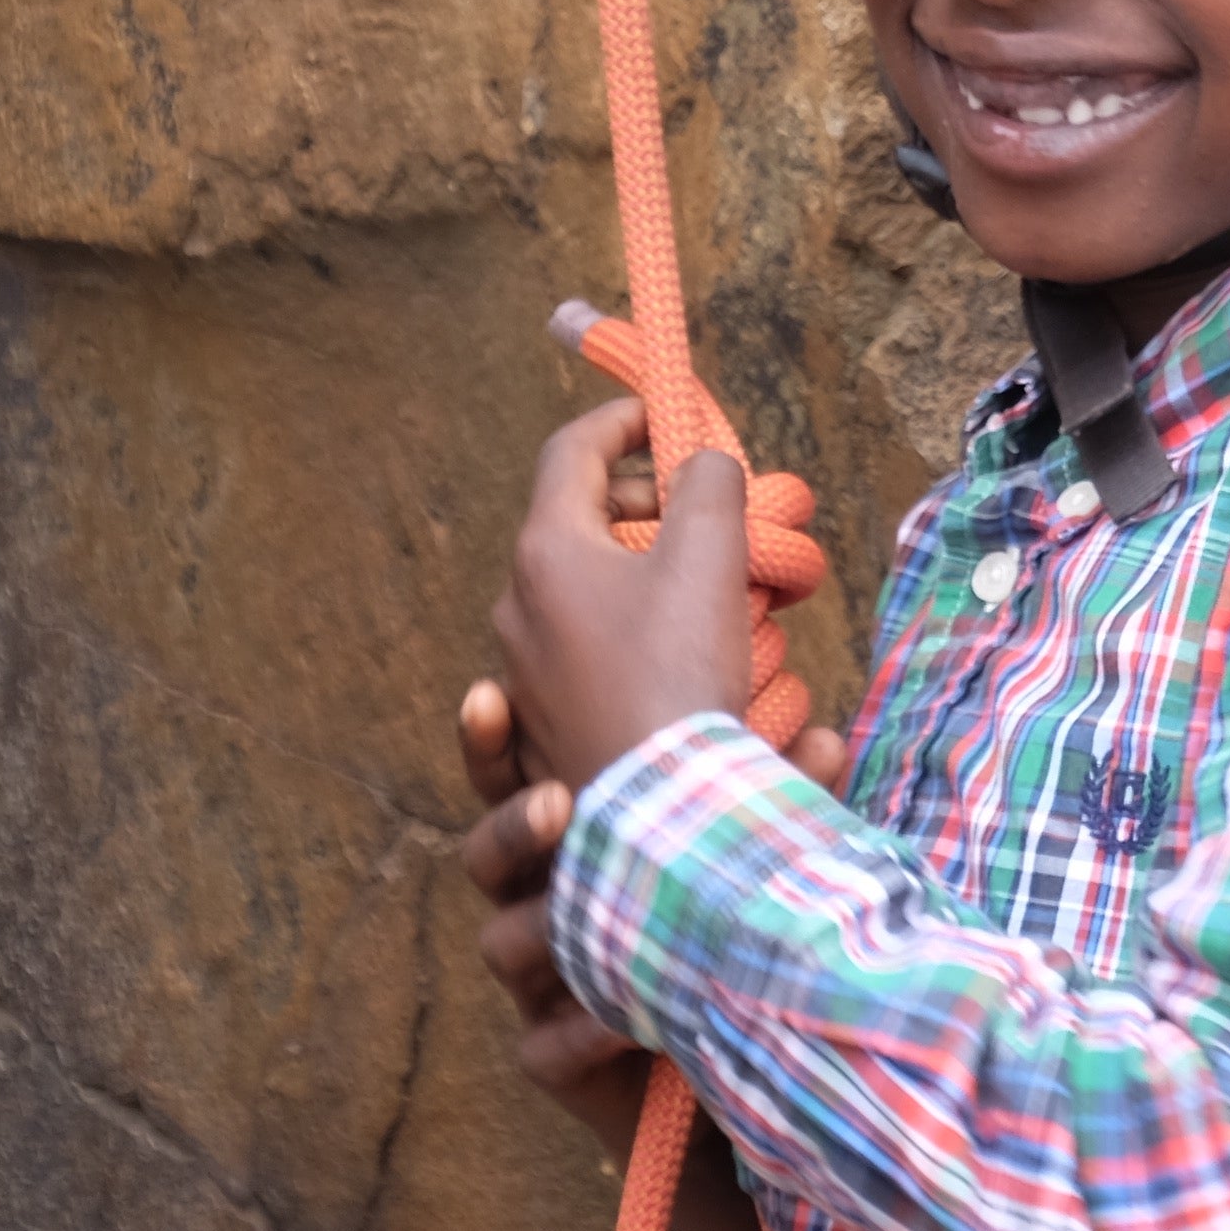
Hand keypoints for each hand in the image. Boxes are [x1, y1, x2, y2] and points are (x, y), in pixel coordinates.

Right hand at [457, 674, 840, 1230]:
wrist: (738, 1075)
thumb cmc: (727, 944)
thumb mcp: (744, 865)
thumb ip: (768, 805)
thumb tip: (824, 738)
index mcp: (570, 846)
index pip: (512, 783)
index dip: (490, 743)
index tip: (491, 691)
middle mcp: (540, 906)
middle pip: (485, 856)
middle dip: (511, 825)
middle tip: (558, 802)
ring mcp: (539, 986)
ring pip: (500, 945)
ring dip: (542, 925)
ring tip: (588, 912)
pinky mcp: (553, 1061)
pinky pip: (543, 1048)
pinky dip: (580, 1032)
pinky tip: (623, 1022)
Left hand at [488, 398, 759, 794]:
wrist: (656, 815)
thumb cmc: (678, 675)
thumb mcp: (709, 558)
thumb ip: (710, 485)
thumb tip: (705, 461)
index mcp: (547, 552)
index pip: (571, 451)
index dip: (621, 420)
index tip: (664, 415)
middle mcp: (518, 607)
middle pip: (578, 522)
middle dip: (647, 504)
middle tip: (711, 514)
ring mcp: (524, 674)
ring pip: (586, 592)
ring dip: (645, 573)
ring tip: (712, 589)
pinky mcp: (543, 728)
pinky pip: (586, 653)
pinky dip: (630, 632)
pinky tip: (678, 655)